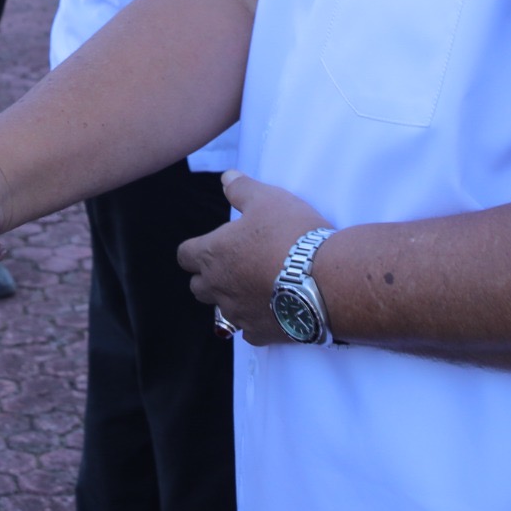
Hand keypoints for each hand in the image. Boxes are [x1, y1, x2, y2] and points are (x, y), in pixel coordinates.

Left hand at [175, 173, 325, 346]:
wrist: (325, 279)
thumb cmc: (291, 234)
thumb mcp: (267, 198)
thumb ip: (242, 189)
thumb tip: (227, 178)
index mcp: (213, 254)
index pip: (184, 255)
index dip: (195, 249)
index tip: (211, 245)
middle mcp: (218, 287)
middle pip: (198, 287)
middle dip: (209, 277)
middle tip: (232, 265)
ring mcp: (238, 313)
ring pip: (220, 311)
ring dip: (230, 299)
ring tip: (252, 287)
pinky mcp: (260, 333)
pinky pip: (248, 331)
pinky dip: (255, 321)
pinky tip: (270, 310)